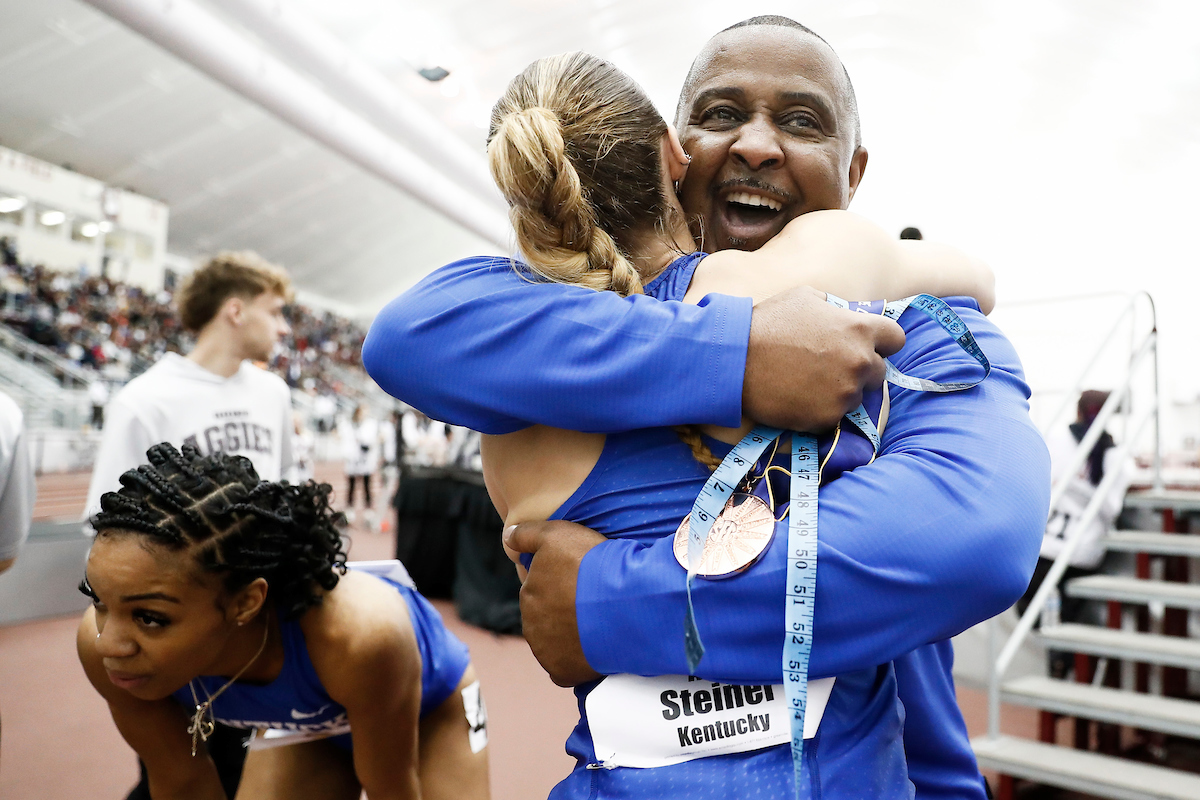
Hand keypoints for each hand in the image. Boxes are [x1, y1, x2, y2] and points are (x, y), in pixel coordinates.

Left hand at [503, 521, 605, 686]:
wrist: (623, 602)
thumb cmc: (591, 564)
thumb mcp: (556, 533)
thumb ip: (526, 534)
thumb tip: (507, 538)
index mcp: (528, 594)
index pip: (540, 590)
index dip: (563, 584)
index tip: (583, 581)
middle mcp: (530, 625)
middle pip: (546, 618)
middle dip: (563, 611)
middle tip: (592, 602)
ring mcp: (545, 652)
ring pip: (554, 643)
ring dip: (569, 636)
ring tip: (597, 624)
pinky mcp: (562, 673)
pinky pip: (564, 669)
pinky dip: (574, 661)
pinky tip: (591, 649)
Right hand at [742, 286, 904, 431]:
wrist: (734, 359)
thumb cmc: (767, 322)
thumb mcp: (805, 297)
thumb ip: (835, 308)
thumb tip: (844, 315)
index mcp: (860, 328)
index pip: (897, 339)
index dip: (882, 343)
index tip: (868, 346)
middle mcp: (860, 362)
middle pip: (878, 372)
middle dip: (859, 369)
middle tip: (829, 367)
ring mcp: (845, 393)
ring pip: (856, 396)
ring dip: (840, 391)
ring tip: (808, 383)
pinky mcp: (827, 418)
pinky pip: (834, 416)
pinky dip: (820, 410)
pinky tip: (798, 397)